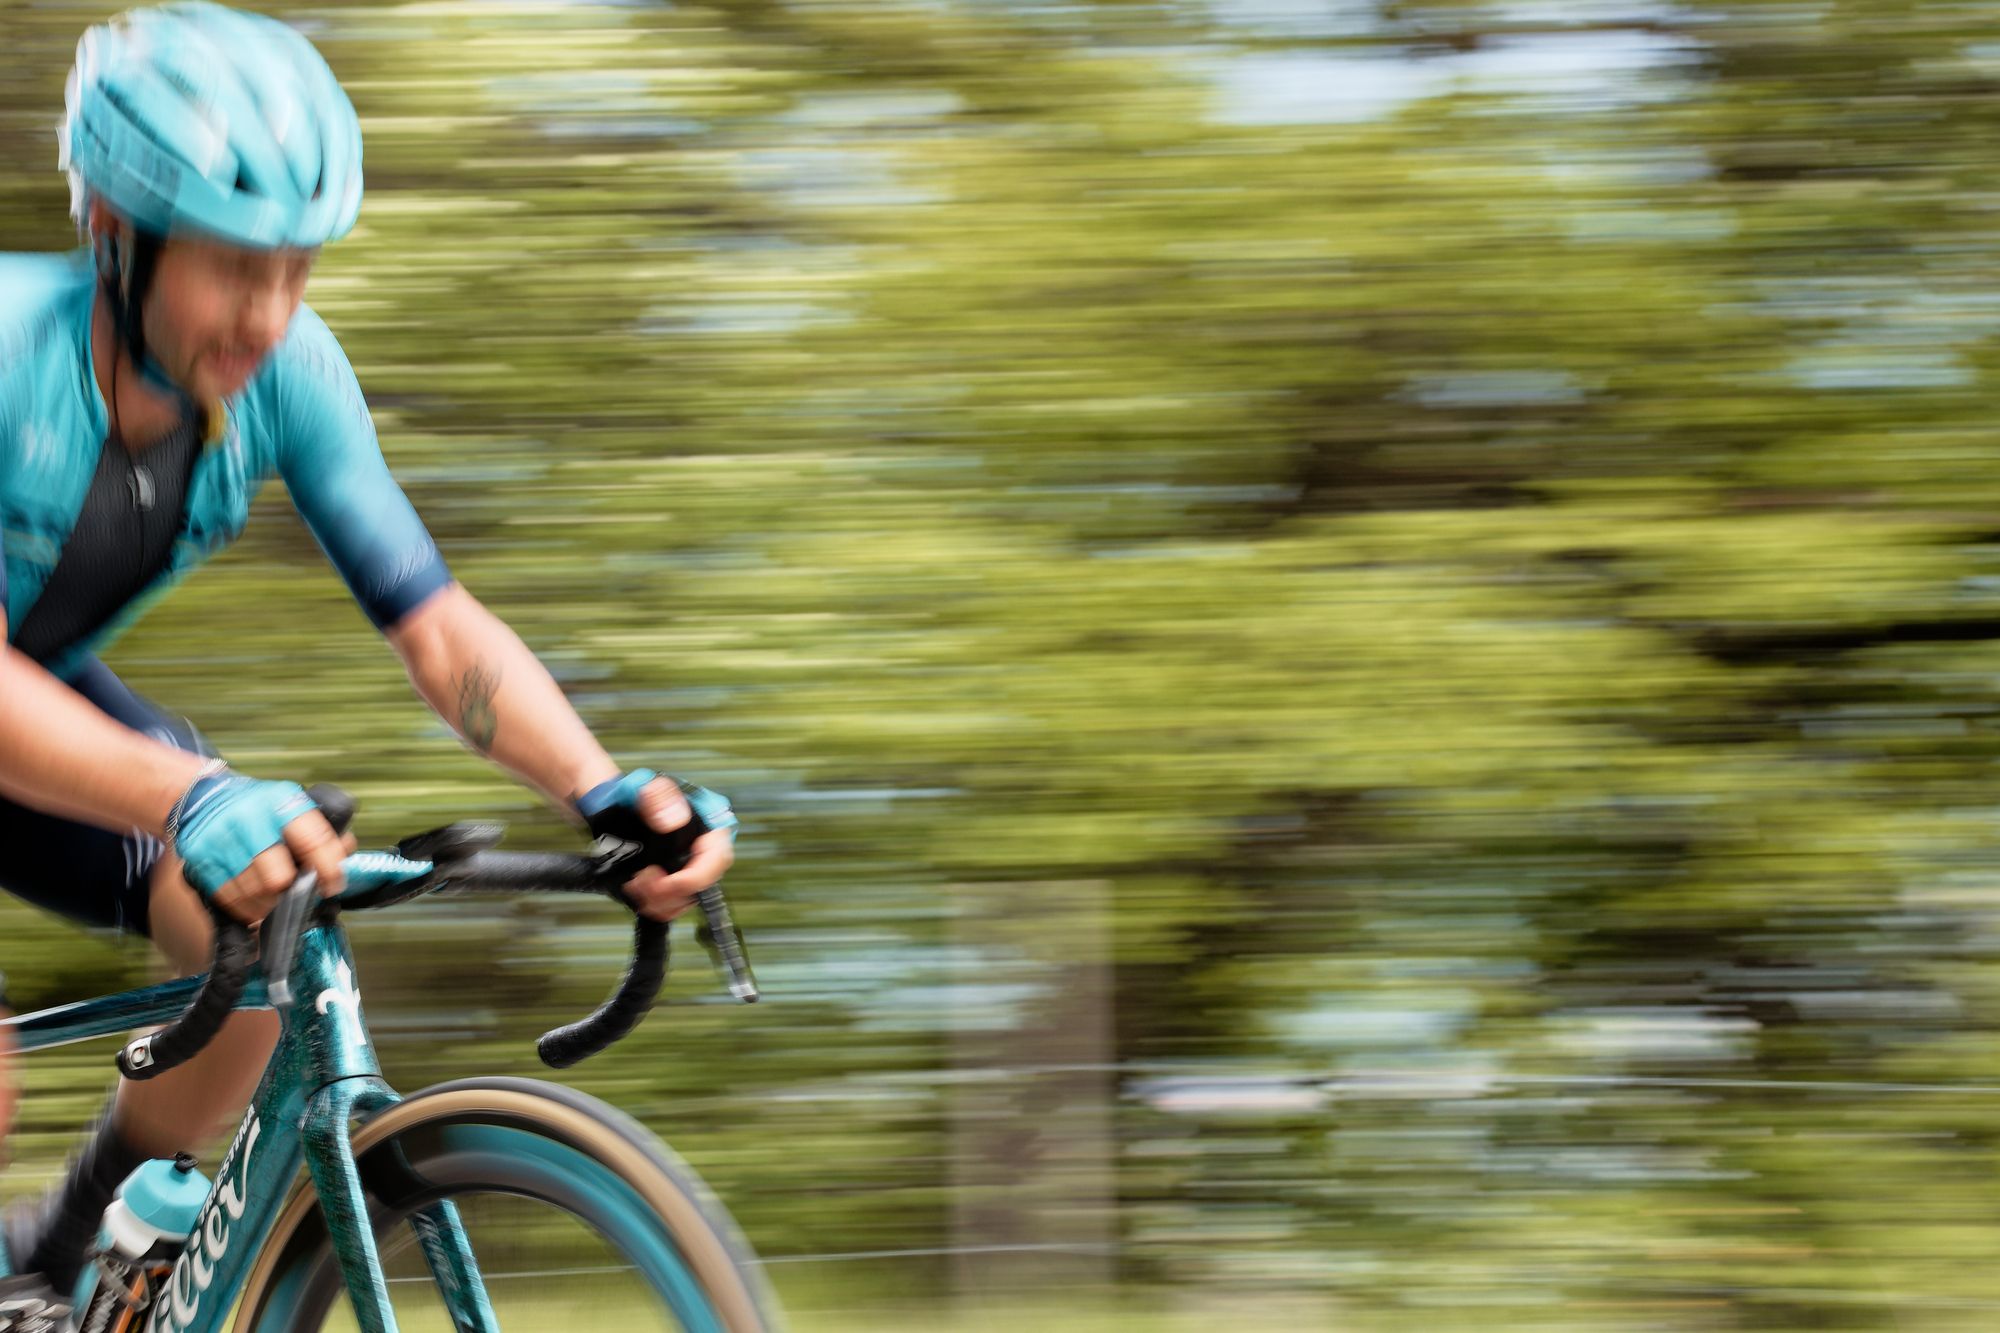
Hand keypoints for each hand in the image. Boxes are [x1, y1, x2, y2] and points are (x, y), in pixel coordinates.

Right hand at [206, 813, 358, 925]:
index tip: (333, 885)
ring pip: (253, 893)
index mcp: (280, 802)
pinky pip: (228, 897)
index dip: (329, 870)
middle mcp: (249, 819)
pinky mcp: (200, 859)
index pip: (312, 841)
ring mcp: (220, 840)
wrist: (205, 797)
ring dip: (271, 905)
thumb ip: (322, 832)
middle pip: (277, 877)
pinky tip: (256, 904)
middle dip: (293, 893)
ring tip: (279, 901)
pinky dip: (246, 909)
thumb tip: (345, 857)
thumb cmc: (261, 807)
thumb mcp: (294, 805)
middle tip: (301, 895)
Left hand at [575, 769, 737, 922]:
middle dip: (672, 892)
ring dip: (660, 900)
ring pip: (687, 899)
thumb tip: (675, 819)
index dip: (697, 877)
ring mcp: (689, 866)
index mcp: (708, 822)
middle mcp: (703, 848)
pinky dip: (654, 904)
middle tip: (644, 881)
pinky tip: (638, 888)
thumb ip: (658, 797)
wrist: (614, 807)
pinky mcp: (673, 881)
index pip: (718, 857)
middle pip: (704, 884)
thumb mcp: (644, 788)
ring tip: (636, 882)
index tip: (668, 882)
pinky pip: (672, 904)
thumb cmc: (634, 794)